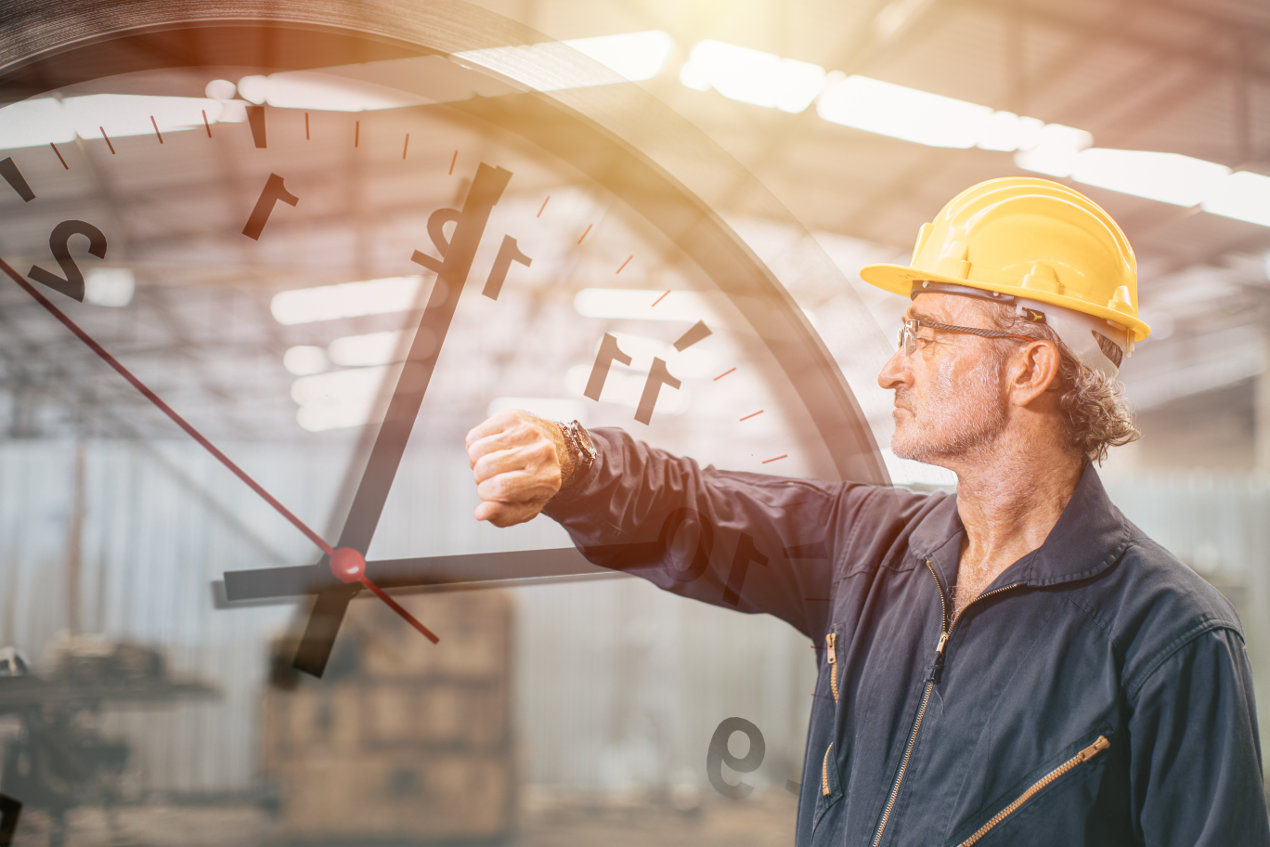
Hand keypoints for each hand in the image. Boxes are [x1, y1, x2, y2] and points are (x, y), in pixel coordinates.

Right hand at [466, 410, 565, 526]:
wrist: (555, 450)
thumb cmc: (533, 485)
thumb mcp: (524, 508)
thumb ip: (503, 515)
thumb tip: (479, 513)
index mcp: (547, 478)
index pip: (502, 486)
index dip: (486, 493)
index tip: (491, 493)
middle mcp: (541, 451)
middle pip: (486, 467)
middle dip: (481, 478)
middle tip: (493, 478)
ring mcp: (526, 430)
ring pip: (476, 450)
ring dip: (476, 463)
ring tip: (492, 465)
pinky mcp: (511, 417)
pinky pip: (474, 437)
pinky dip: (475, 448)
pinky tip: (490, 451)